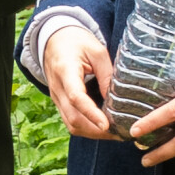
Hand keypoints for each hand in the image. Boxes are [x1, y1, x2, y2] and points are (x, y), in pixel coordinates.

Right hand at [44, 25, 122, 140]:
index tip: (106, 125)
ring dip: (92, 133)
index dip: (91, 113)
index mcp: (65, 71)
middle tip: (120, 133)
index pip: (76, 97)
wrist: (54, 41)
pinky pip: (71, 121)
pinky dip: (87, 128)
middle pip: (73, 118)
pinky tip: (103, 128)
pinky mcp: (60, 103)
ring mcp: (56, 98)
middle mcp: (57, 88)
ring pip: (71, 124)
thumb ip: (106, 74)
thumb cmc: (77, 43)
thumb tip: (117, 99)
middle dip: (96, 130)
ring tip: (114, 133)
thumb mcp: (96, 51)